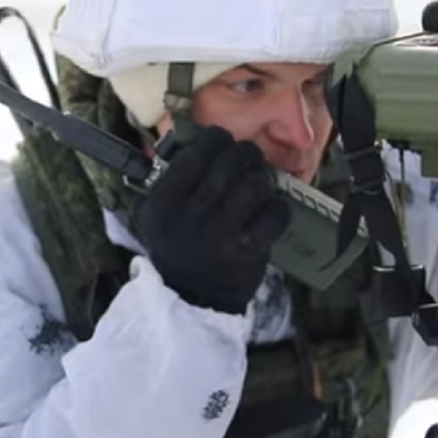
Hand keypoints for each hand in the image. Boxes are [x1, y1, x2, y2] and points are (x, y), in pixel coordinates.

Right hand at [134, 127, 289, 314]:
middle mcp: (190, 215)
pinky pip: (274, 214)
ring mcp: (220, 234)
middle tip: (249, 158)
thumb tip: (204, 142)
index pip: (195, 154)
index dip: (215, 139)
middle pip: (227, 164)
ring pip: (253, 186)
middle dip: (245, 154)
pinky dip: (278, 208)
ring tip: (259, 185)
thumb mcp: (158, 216)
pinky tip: (271, 210)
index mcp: (163, 203)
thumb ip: (174, 181)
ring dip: (262, 180)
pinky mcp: (247, 250)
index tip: (222, 141)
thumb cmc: (177, 248)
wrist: (192, 299)